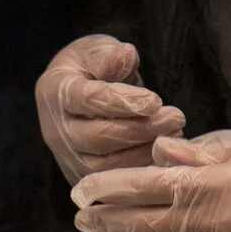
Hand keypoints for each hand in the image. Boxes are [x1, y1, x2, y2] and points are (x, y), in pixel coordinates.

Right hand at [37, 35, 185, 180]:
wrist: (81, 95)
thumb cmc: (92, 68)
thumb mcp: (96, 50)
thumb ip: (108, 54)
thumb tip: (125, 56)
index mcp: (55, 91)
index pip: (87, 99)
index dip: (121, 101)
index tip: (154, 100)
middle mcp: (56, 130)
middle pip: (96, 138)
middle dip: (139, 129)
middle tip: (175, 117)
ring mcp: (68, 158)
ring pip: (105, 166)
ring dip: (144, 151)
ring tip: (174, 132)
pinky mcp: (84, 178)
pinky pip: (113, 181)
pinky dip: (142, 169)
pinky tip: (166, 153)